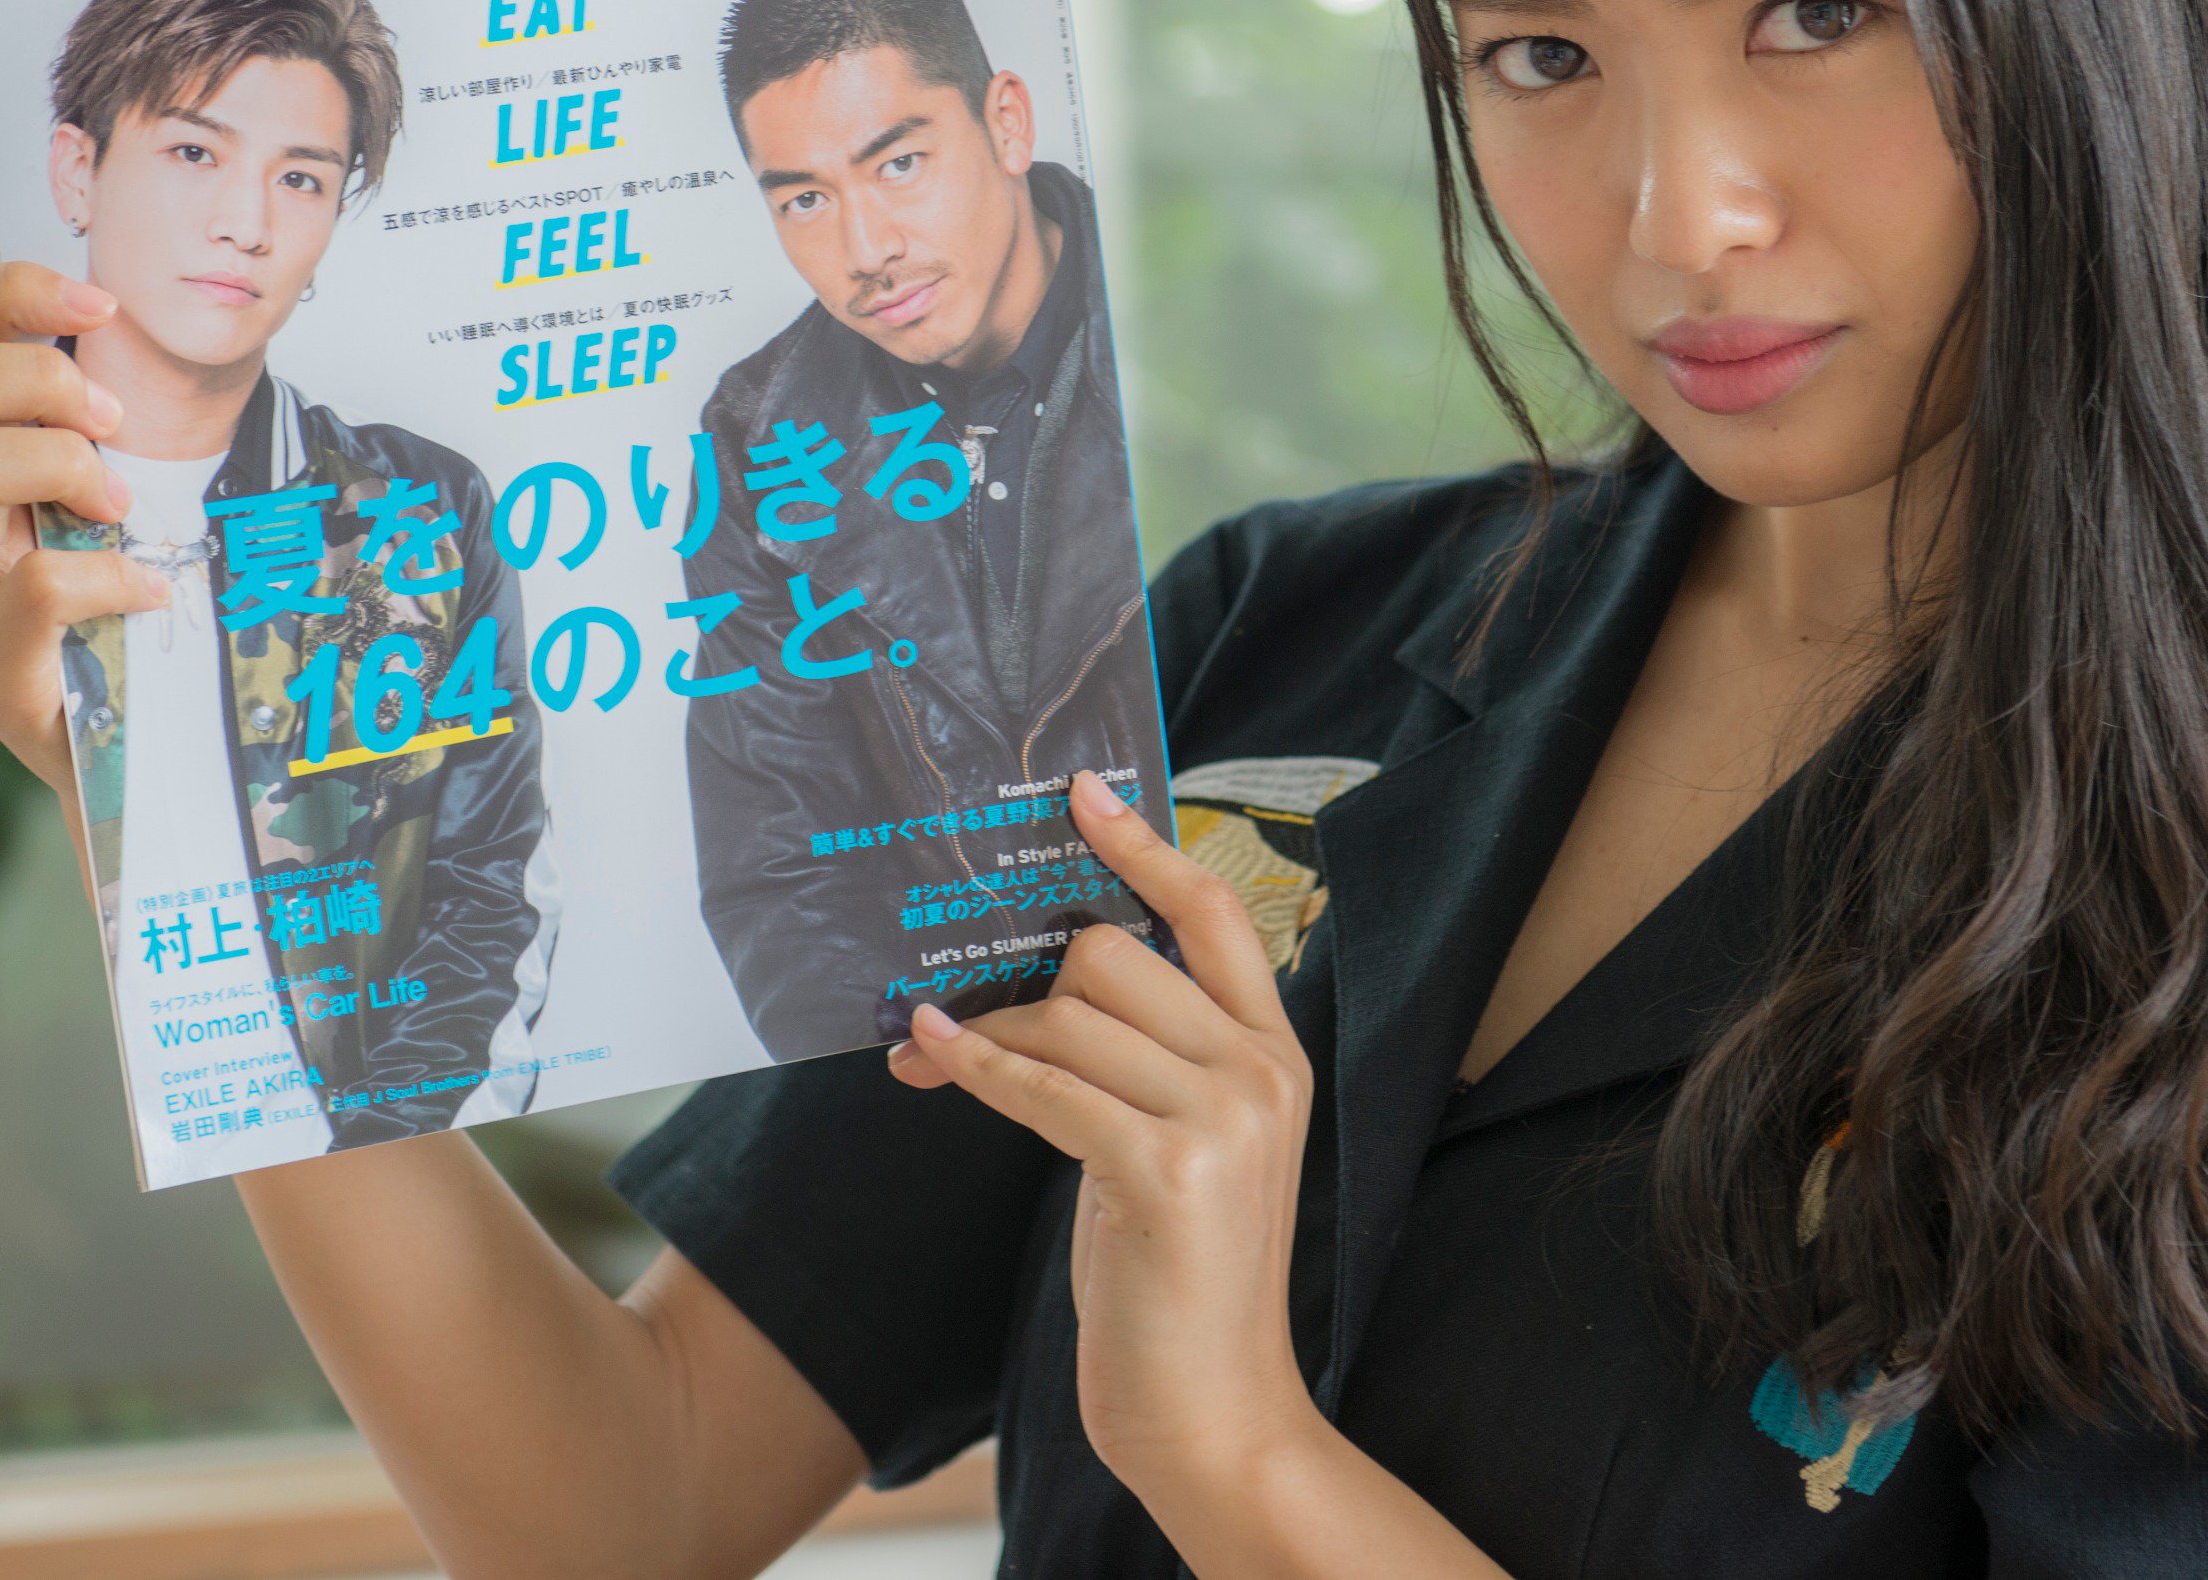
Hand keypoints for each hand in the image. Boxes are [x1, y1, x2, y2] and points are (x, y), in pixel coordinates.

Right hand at [0, 261, 164, 796]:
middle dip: (31, 375)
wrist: (140, 769)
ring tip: (122, 509)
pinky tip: (149, 589)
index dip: (2, 292)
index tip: (99, 304)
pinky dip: (108, 575)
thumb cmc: (145, 611)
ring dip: (64, 464)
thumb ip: (118, 420)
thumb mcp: (132, 493)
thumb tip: (150, 323)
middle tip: (112, 423)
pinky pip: (32, 585)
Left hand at [886, 771, 1327, 1513]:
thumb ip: (1146, 1060)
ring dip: (985, 1030)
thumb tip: (1041, 982)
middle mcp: (1260, 1072)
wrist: (1213, 1411)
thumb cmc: (1178, 1278)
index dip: (1146, 847)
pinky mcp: (1167, 1172)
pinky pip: (1046, 1085)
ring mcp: (1223, 1120)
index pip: (1216, 913)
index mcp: (1275, 1054)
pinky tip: (933, 1058)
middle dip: (1023, 976)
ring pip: (1071, 1014)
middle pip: (1116, 953)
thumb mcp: (1182, 1146)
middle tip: (954, 1005)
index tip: (1082, 795)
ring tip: (931, 1054)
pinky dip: (978, 1067)